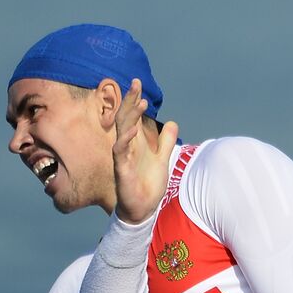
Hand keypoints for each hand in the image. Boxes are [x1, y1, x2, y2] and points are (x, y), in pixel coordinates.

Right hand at [111, 78, 178, 223]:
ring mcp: (123, 157)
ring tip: (140, 102)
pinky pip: (120, 151)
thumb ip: (165, 142)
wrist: (143, 209)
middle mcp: (127, 146)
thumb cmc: (148, 184)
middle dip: (130, 100)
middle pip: (125, 118)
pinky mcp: (121, 169)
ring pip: (122, 131)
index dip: (135, 100)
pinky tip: (133, 129)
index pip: (133, 116)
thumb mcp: (162, 159)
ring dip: (130, 116)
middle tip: (135, 83)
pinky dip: (125, 139)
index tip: (139, 84)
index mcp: (136, 143)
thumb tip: (173, 122)